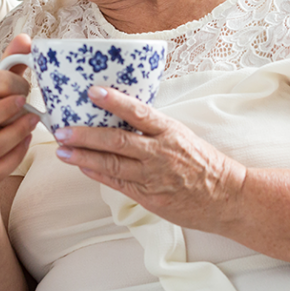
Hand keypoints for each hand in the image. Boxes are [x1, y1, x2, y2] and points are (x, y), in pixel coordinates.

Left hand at [53, 86, 245, 231]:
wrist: (227, 196)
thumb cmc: (202, 161)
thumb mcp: (180, 134)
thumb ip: (151, 126)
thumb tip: (117, 113)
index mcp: (169, 130)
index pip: (138, 112)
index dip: (114, 101)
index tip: (92, 91)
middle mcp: (160, 152)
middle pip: (117, 141)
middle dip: (85, 135)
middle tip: (61, 130)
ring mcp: (154, 177)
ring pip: (113, 165)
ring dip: (84, 157)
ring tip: (62, 150)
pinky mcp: (150, 198)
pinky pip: (118, 184)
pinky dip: (98, 175)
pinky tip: (81, 167)